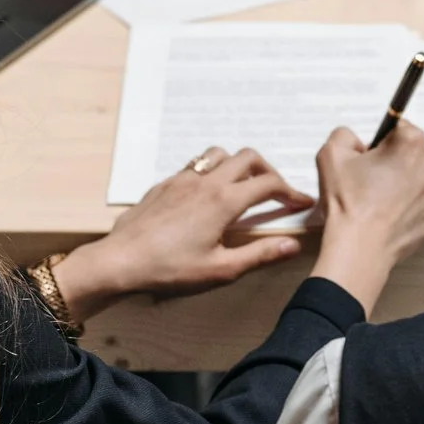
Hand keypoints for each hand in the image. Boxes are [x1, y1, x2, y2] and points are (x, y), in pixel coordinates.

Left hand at [50, 148, 311, 319]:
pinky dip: (212, 170)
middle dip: (268, 171)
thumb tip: (292, 245)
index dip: (291, 191)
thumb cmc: (169, 269)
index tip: (302, 202)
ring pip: (220, 154)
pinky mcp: (165, 183)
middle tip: (276, 192)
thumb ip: (259, 255)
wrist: (121, 260)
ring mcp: (183, 179)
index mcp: (224, 201)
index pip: (269, 184)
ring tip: (243, 186)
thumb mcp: (220, 270)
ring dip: (238, 164)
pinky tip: (208, 193)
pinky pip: (195, 164)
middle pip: (248, 158)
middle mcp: (206, 182)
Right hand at [310, 122, 423, 310]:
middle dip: (396, 162)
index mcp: (412, 142)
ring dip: (405, 184)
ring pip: (421, 179)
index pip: (399, 127)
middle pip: (413, 153)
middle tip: (372, 181)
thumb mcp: (331, 153)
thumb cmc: (348, 201)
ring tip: (380, 201)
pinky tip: (390, 215)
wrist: (360, 247)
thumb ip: (344, 134)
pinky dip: (411, 206)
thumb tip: (356, 140)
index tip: (370, 157)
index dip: (381, 142)